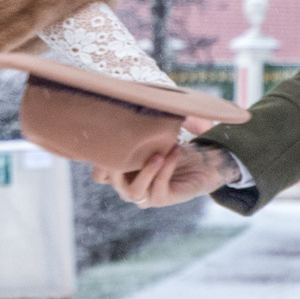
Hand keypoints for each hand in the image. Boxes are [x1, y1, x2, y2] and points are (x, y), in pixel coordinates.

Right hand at [108, 128, 231, 206]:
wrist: (200, 164)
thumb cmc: (171, 147)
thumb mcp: (152, 136)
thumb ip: (138, 126)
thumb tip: (130, 98)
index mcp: (121, 173)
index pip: (99, 176)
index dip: (100, 162)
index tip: (112, 140)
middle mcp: (128, 186)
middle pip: (113, 182)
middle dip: (121, 165)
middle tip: (133, 144)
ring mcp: (144, 196)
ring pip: (134, 191)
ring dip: (146, 170)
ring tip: (159, 153)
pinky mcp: (161, 199)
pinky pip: (158, 187)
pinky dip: (166, 168)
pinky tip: (175, 151)